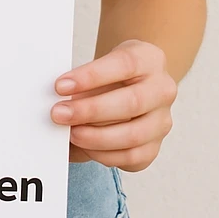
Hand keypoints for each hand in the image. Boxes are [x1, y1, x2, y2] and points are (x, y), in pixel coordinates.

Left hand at [50, 39, 176, 171]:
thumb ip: (82, 82)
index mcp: (149, 59)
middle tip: (59, 113)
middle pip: (131, 102)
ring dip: (96, 137)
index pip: (124, 64)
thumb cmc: (113, 75)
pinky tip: (86, 147)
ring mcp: (162, 121)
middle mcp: (162, 90)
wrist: (135, 85)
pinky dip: (104, 155)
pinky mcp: (154, 147)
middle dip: (90, 111)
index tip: (60, 86)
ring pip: (133, 135)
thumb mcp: (101, 65)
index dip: (91, 76)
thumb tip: (56, 105)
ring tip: (71, 134)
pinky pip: (131, 158)